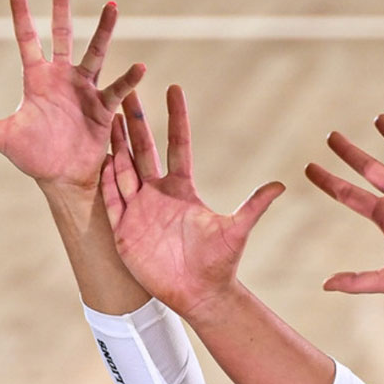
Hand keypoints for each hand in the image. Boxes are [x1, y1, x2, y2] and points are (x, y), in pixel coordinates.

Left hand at [0, 0, 144, 190]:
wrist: (63, 178)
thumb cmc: (34, 157)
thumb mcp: (0, 137)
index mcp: (37, 79)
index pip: (27, 39)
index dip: (21, 15)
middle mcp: (62, 77)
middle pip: (63, 34)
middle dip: (60, 7)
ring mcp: (84, 89)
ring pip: (94, 53)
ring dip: (103, 31)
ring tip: (112, 7)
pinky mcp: (103, 107)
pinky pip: (116, 89)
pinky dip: (128, 80)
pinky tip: (139, 67)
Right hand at [101, 84, 282, 317]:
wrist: (199, 295)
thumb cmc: (219, 264)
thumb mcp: (237, 231)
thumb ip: (254, 206)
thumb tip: (281, 184)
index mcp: (183, 191)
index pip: (177, 145)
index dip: (176, 118)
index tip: (173, 89)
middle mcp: (158, 196)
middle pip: (144, 151)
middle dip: (136, 123)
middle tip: (127, 92)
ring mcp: (139, 212)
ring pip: (124, 170)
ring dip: (118, 145)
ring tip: (110, 118)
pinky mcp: (125, 231)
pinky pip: (112, 201)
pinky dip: (107, 181)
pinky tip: (102, 160)